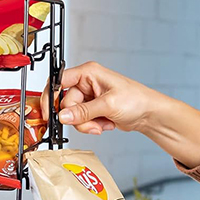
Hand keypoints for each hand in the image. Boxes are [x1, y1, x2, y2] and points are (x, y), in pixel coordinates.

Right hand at [41, 61, 157, 135]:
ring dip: (87, 124)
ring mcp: (89, 97)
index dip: (51, 96)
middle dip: (78, 118)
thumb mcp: (108, 105)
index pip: (59, 81)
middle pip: (65, 103)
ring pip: (73, 115)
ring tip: (103, 123)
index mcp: (88, 73)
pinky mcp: (92, 109)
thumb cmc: (136, 100)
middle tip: (92, 123)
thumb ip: (84, 111)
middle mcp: (86, 83)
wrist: (149, 114)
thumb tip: (63, 116)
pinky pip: (82, 121)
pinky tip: (106, 124)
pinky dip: (92, 126)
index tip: (50, 113)